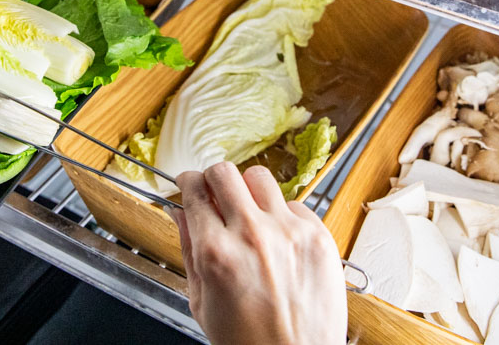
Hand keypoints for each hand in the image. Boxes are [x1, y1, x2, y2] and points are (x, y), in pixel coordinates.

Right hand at [172, 163, 346, 344]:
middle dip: (214, 179)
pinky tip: (279, 241)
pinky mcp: (318, 236)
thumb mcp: (202, 302)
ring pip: (260, 177)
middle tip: (216, 193)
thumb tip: (180, 214)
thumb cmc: (250, 343)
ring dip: (249, 191)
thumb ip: (189, 250)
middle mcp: (253, 235)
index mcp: (217, 253)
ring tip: (250, 215)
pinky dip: (283, 216)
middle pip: (225, 172)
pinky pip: (294, 204)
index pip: (195, 190)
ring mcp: (289, 232)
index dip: (188, 183)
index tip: (190, 184)